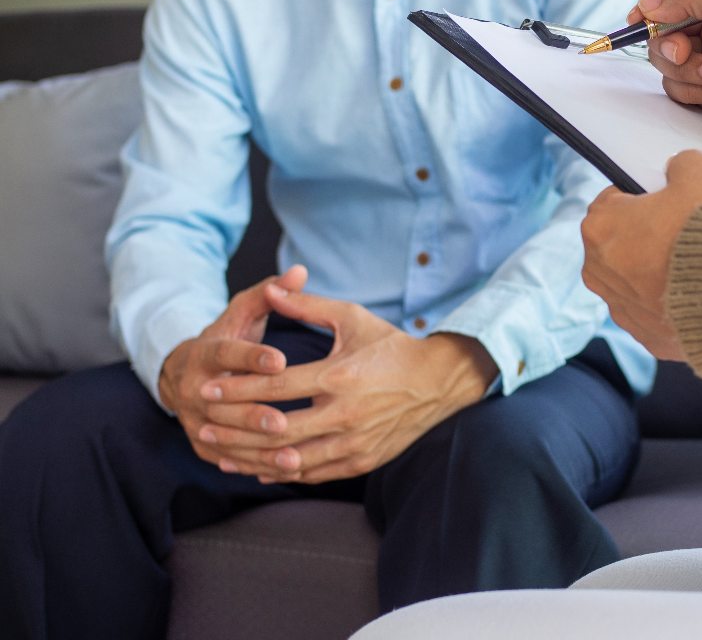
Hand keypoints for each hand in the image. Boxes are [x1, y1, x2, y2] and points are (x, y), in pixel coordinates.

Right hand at [160, 264, 308, 470]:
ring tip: (293, 455)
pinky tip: (284, 471)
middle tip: (286, 421)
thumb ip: (270, 294)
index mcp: (204, 352)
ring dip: (258, 449)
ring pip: (226, 438)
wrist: (185, 373)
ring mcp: (194, 419)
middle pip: (223, 403)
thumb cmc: (228, 338)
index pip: (227, 353)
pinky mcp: (201, 443)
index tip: (281, 360)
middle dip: (254, 414)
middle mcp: (193, 388)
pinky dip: (255, 466)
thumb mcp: (242, 314)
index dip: (252, 357)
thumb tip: (300, 271)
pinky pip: (228, 458)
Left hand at [194, 287, 495, 483]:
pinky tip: (258, 467)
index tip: (207, 388)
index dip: (237, 389)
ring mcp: (355, 442)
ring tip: (221, 451)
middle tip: (203, 423)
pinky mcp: (362, 461)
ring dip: (251, 457)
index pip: (277, 387)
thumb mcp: (352, 318)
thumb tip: (270, 289)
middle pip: (276, 428)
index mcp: (340, 377)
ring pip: (292, 459)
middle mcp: (346, 414)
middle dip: (234, 428)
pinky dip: (283, 472)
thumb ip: (308, 306)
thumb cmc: (391, 346)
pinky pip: (314, 473)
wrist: (437, 382)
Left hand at [582, 150, 701, 359]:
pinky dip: (673, 305)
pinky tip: (700, 294)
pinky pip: (656, 315)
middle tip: (683, 233)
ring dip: (657, 274)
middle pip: (619, 245)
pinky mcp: (649, 339)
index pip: (612, 202)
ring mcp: (623, 311)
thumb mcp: (698, 171)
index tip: (666, 202)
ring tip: (696, 265)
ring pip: (634, 283)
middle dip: (645, 238)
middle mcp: (599, 273)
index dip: (642, 198)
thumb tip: (678, 171)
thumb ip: (679, 165)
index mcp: (598, 227)